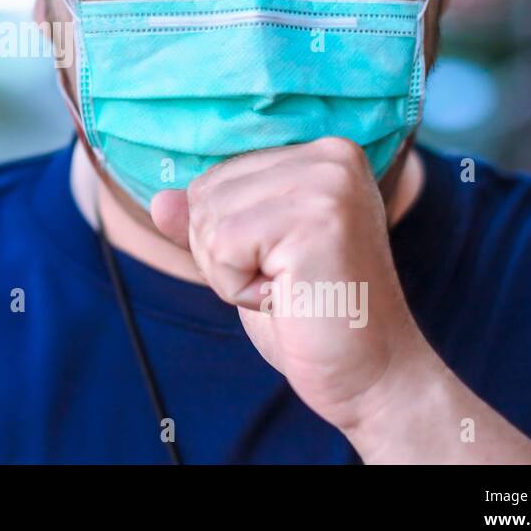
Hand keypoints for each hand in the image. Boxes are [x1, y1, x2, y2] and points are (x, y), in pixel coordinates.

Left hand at [151, 137, 429, 433]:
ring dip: (232, 273)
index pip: (217, 177)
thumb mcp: (250, 259)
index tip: (286, 264)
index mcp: (323, 153)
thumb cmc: (310, 317)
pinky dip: (238, 288)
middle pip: (206, 193)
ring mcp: (327, 184)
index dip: (230, 237)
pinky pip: (222, 247)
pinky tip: (287, 299)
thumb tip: (159, 201)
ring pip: (208, 220)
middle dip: (226, 254)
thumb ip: (209, 224)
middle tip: (287, 283)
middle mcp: (331, 155)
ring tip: (289, 290)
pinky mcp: (317, 220)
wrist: (371, 377)